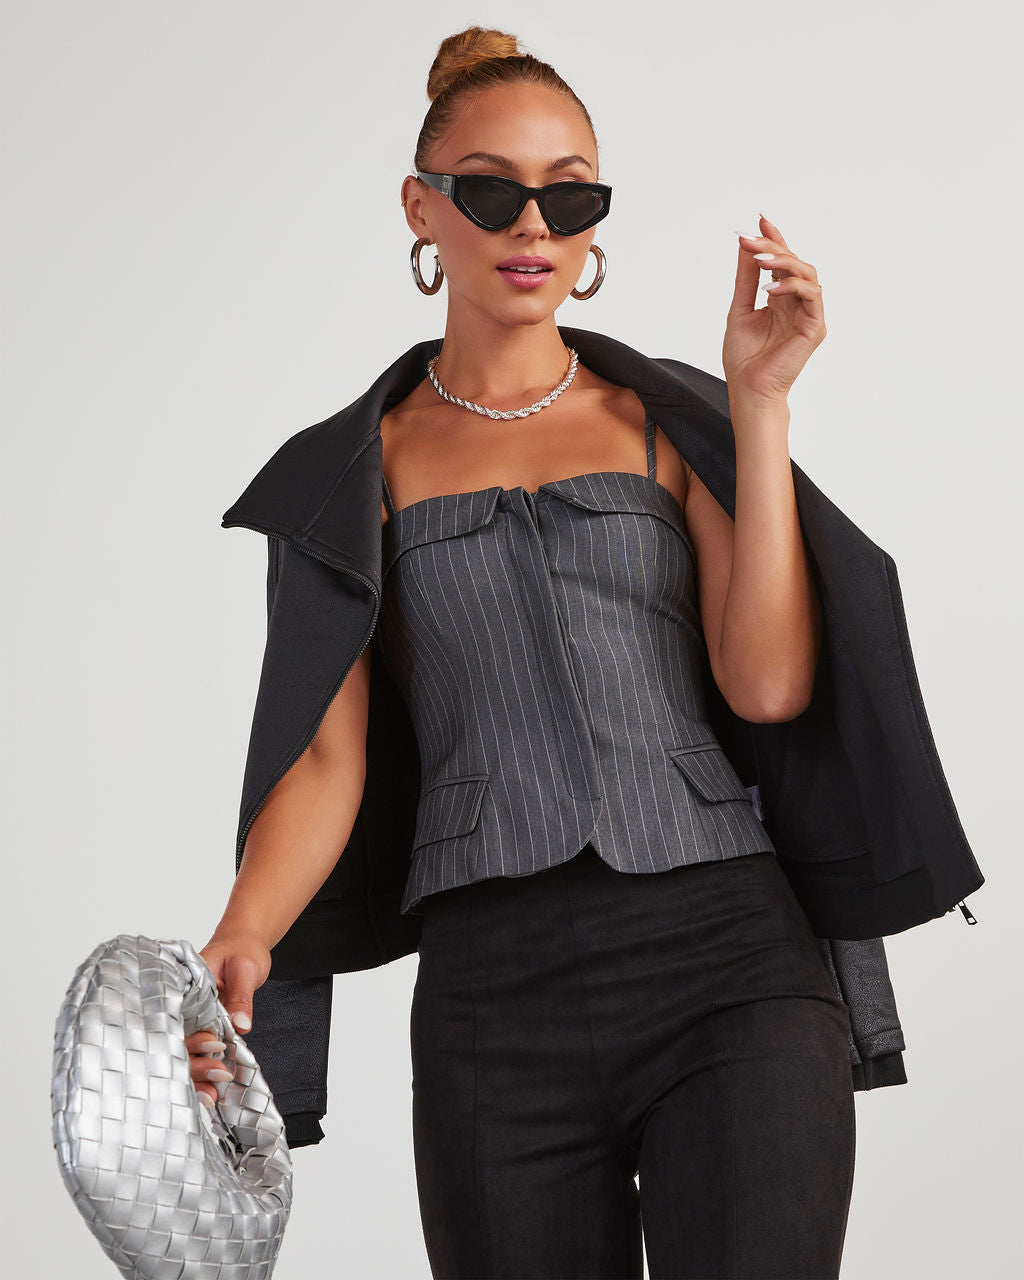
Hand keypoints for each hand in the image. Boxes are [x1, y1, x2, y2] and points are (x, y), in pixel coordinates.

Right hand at [187, 932, 271, 1106]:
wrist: (247, 942)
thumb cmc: (243, 948)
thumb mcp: (245, 969)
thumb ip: (241, 997)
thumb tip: (241, 1026)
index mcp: (187, 988)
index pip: (179, 1019)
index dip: (191, 1039)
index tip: (212, 1048)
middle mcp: (185, 1006)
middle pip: (181, 1041)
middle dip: (196, 1063)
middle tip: (219, 1075)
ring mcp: (194, 1019)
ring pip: (188, 1052)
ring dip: (199, 1074)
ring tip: (212, 1094)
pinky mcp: (206, 1026)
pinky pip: (202, 1051)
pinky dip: (205, 1070)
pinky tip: (211, 1091)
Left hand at [722, 213, 825, 403]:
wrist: (748, 390)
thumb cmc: (744, 359)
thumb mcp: (740, 309)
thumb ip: (746, 278)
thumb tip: (746, 246)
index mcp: (781, 300)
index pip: (782, 263)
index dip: (775, 239)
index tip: (760, 220)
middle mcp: (798, 304)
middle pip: (796, 263)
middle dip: (775, 246)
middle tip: (752, 238)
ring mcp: (809, 315)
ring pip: (807, 273)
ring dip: (784, 261)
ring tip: (760, 258)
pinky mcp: (815, 327)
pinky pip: (811, 295)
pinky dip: (792, 286)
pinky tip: (770, 288)